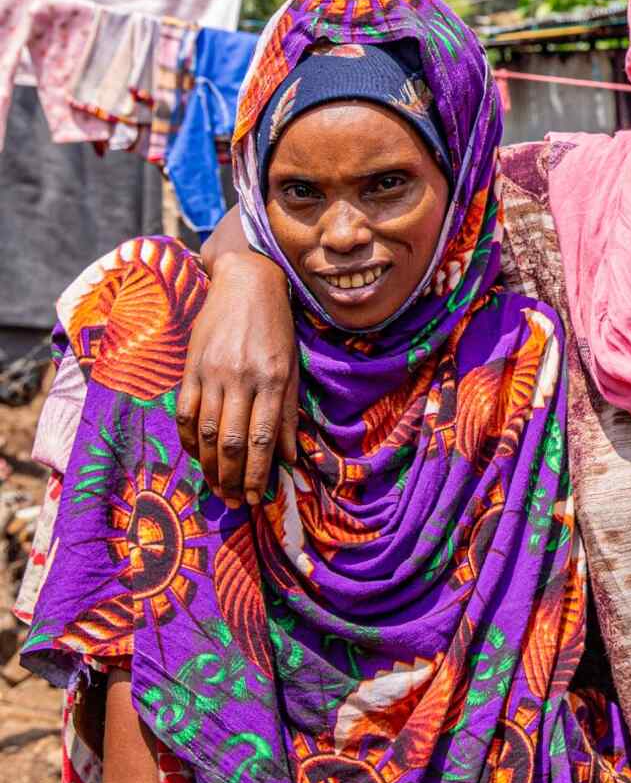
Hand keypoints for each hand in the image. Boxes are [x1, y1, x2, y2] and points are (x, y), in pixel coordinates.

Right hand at [177, 251, 297, 506]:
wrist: (246, 282)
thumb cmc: (277, 327)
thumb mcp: (292, 366)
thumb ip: (289, 412)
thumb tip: (291, 456)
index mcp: (272, 379)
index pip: (262, 438)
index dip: (257, 473)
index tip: (255, 498)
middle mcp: (241, 379)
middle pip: (230, 441)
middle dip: (231, 477)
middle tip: (233, 501)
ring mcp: (212, 373)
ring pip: (206, 431)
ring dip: (209, 465)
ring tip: (216, 487)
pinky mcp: (191, 366)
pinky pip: (185, 411)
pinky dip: (188, 438)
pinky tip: (196, 455)